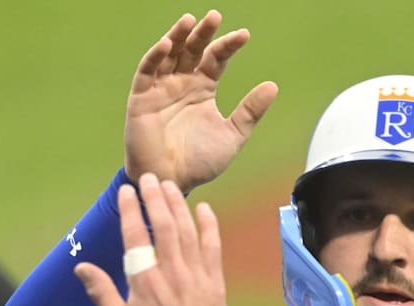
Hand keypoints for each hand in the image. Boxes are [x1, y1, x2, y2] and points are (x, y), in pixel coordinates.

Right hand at [75, 173, 225, 305]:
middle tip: (148, 178)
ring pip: (187, 231)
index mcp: (144, 282)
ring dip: (178, 205)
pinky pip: (213, 246)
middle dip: (155, 198)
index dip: (130, 210)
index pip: (136, 236)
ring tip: (169, 186)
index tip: (126, 192)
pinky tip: (204, 208)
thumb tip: (80, 267)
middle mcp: (170, 273)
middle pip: (164, 225)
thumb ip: (100, 292)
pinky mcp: (214, 281)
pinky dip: (209, 225)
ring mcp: (195, 275)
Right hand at [124, 10, 277, 192]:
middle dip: (203, 33)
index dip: (228, 46)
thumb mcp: (232, 136)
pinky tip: (168, 44)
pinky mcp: (141, 98)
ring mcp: (160, 89)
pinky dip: (155, 56)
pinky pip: (147, 71)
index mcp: (203, 90)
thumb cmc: (199, 163)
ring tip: (190, 20)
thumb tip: (272, 86)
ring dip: (178, 36)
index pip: (216, 59)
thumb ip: (250, 112)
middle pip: (193, 50)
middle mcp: (181, 84)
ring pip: (169, 55)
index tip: (244, 36)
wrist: (172, 182)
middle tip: (214, 16)